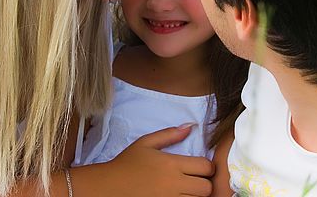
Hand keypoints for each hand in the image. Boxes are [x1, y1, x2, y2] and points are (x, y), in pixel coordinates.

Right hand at [73, 125, 214, 195]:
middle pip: (206, 188)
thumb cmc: (127, 163)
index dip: (207, 166)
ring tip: (187, 189)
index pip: (206, 167)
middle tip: (197, 180)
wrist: (109, 186)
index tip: (200, 167)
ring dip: (196, 195)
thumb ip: (169, 134)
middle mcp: (173, 184)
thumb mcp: (146, 143)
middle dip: (205, 183)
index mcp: (171, 164)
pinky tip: (179, 196)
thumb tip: (190, 126)